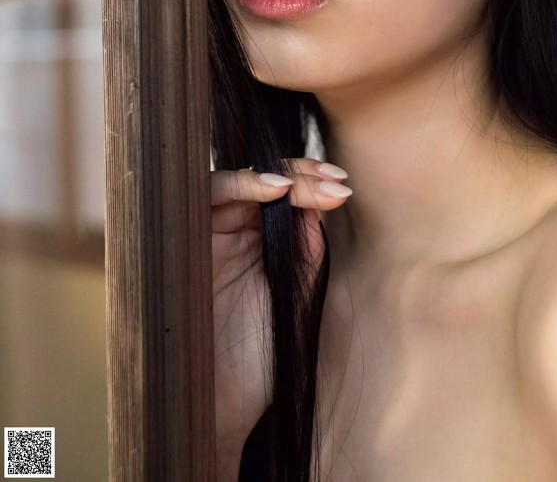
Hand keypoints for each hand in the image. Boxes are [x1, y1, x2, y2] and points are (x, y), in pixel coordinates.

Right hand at [210, 157, 351, 475]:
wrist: (220, 406)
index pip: (287, 199)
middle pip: (265, 182)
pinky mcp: (187, 240)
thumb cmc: (260, 360)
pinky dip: (240, 185)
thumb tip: (318, 214)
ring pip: (238, 181)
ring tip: (304, 183)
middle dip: (301, 175)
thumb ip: (307, 261)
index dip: (314, 187)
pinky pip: (209, 197)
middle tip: (332, 179)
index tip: (343, 187)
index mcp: (265, 245)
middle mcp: (236, 234)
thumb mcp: (297, 304)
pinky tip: (272, 189)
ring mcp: (210, 235)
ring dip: (274, 174)